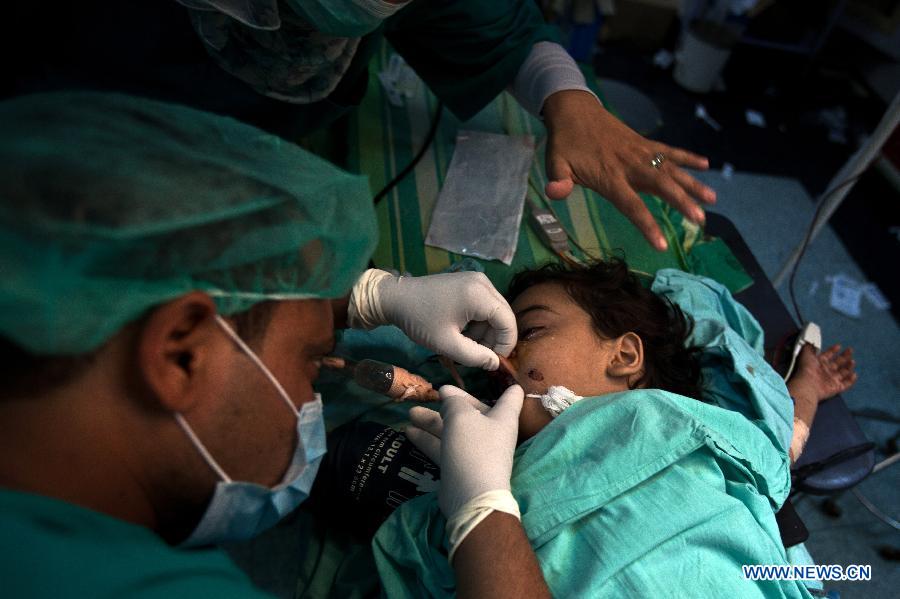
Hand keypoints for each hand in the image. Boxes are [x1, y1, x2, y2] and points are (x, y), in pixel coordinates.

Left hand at [348, 269, 516, 369]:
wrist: (395, 298)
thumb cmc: (419, 320)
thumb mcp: (447, 344)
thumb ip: (475, 357)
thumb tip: (495, 364)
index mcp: (479, 295)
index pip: (507, 322)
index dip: (505, 345)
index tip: (494, 362)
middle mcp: (483, 283)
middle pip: (503, 315)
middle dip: (495, 339)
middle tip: (479, 356)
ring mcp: (477, 280)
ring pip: (494, 311)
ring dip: (485, 331)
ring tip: (466, 345)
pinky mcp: (470, 282)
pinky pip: (484, 305)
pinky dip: (478, 321)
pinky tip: (463, 332)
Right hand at [406, 385, 523, 519]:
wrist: (470, 496)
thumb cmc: (473, 447)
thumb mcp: (461, 416)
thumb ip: (453, 402)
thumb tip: (448, 396)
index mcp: (503, 417)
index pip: (512, 397)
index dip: (507, 384)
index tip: (499, 372)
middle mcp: (492, 433)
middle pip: (474, 411)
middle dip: (453, 402)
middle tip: (435, 392)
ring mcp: (475, 451)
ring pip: (454, 429)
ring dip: (433, 421)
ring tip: (412, 412)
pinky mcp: (460, 466)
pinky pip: (444, 447)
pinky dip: (428, 439)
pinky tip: (408, 431)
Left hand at [542, 90, 716, 250]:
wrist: (573, 110)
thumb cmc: (565, 143)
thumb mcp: (555, 163)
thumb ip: (559, 180)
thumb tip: (556, 193)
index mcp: (609, 176)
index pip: (631, 205)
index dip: (647, 224)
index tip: (661, 244)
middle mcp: (629, 165)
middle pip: (660, 185)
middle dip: (682, 202)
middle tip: (700, 219)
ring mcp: (639, 152)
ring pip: (670, 169)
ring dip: (692, 183)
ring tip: (712, 199)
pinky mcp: (644, 143)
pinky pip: (669, 151)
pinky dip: (687, 157)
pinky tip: (706, 165)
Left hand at [788, 344, 856, 404]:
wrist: (807, 385)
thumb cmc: (805, 370)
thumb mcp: (805, 354)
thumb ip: (808, 347)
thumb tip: (809, 341)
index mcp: (818, 363)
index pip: (827, 355)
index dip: (833, 350)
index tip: (838, 345)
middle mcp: (825, 371)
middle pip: (838, 363)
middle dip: (844, 356)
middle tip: (850, 350)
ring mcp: (831, 380)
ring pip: (843, 372)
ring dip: (849, 366)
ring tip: (852, 361)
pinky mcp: (836, 388)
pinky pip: (846, 384)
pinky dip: (851, 380)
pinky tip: (854, 374)